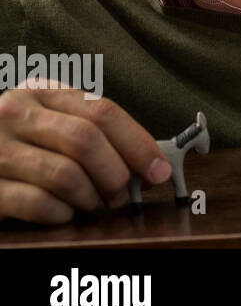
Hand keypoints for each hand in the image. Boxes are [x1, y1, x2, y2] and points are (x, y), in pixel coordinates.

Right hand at [0, 79, 168, 223]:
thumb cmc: (20, 142)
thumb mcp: (53, 120)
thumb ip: (94, 130)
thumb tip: (150, 163)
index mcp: (40, 91)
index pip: (102, 111)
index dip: (138, 143)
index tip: (159, 170)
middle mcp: (14, 114)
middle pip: (86, 140)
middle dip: (116, 173)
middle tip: (123, 195)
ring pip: (65, 174)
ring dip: (91, 197)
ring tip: (93, 204)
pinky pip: (38, 203)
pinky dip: (62, 214)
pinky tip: (64, 213)